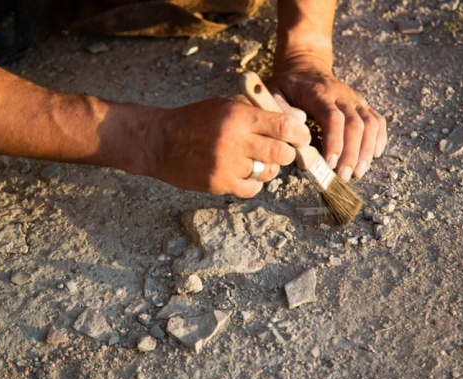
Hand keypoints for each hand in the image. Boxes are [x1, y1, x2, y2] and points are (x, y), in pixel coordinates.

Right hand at [142, 97, 310, 197]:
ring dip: (269, 168)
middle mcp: (235, 141)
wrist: (160, 141)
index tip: (302, 137)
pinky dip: (254, 183)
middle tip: (282, 151)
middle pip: (282, 153)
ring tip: (257, 160)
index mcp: (238, 117)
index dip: (300, 134)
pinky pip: (253, 189)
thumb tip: (297, 122)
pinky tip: (244, 173)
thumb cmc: (195, 120)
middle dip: (287, 153)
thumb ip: (259, 111)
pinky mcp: (219, 183)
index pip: (284, 127)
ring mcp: (227, 165)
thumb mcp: (226, 105)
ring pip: (269, 173)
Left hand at [272, 56, 386, 179]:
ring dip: (367, 150)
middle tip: (344, 176)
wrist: (305, 65)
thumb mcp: (276, 92)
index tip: (330, 164)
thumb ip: (282, 110)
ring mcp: (355, 99)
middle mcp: (342, 95)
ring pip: (370, 123)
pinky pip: (378, 120)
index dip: (334, 142)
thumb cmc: (288, 86)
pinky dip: (380, 138)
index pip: (333, 118)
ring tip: (358, 172)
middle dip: (352, 153)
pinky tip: (375, 156)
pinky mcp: (362, 104)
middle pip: (355, 124)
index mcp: (319, 94)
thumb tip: (296, 129)